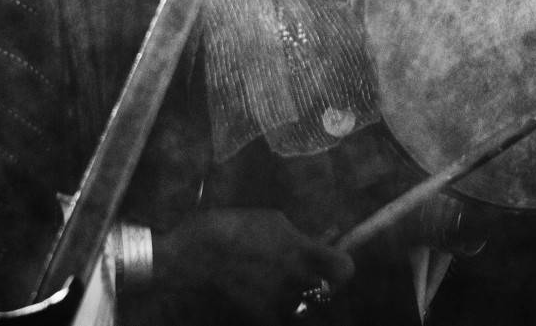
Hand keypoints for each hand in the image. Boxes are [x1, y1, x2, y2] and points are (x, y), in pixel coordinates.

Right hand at [153, 208, 353, 323]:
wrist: (191, 256)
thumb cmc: (231, 227)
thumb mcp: (270, 220)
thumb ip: (298, 235)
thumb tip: (318, 240)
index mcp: (300, 250)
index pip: (343, 269)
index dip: (343, 268)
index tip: (335, 263)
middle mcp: (294, 278)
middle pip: (327, 292)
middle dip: (322, 284)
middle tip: (310, 277)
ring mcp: (277, 300)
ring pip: (304, 308)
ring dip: (300, 299)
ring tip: (284, 287)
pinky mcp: (257, 315)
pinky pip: (280, 320)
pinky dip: (279, 314)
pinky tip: (267, 301)